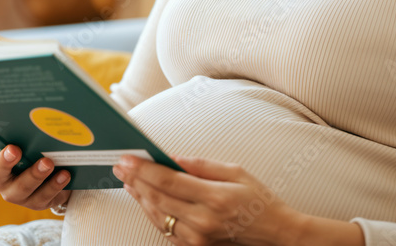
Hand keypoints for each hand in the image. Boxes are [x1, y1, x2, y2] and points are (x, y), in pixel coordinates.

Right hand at [0, 135, 70, 211]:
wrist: (53, 176)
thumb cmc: (32, 150)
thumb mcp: (25, 140)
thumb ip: (21, 130)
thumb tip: (33, 110)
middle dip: (4, 161)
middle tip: (14, 150)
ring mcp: (16, 193)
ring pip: (21, 187)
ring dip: (34, 174)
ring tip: (47, 162)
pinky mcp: (35, 202)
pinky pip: (43, 196)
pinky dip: (54, 185)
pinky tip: (64, 174)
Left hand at [112, 153, 296, 244]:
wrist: (276, 234)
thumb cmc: (258, 199)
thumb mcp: (235, 171)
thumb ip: (201, 165)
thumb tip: (172, 157)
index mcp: (214, 197)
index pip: (168, 180)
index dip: (143, 169)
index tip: (127, 158)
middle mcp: (203, 220)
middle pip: (158, 198)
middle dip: (135, 180)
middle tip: (120, 166)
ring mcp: (199, 238)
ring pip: (158, 216)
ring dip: (139, 197)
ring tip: (128, 181)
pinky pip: (167, 230)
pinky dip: (152, 213)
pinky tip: (145, 200)